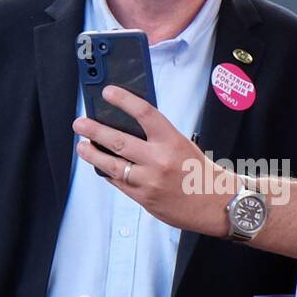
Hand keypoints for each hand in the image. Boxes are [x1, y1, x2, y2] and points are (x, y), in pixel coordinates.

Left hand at [73, 87, 238, 236]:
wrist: (216, 204)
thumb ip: (158, 137)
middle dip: (94, 130)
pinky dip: (107, 173)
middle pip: (118, 140)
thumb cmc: (201, 172)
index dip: (123, 100)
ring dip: (92, 154)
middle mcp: (159, 160)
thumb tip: (129, 126)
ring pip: (112, 165)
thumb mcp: (184, 145)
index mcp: (172, 141)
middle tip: (80, 123)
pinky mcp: (144, 198)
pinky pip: (119, 183)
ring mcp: (149, 181)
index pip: (143, 113)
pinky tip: (100, 166)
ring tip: (82, 146)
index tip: (107, 92)